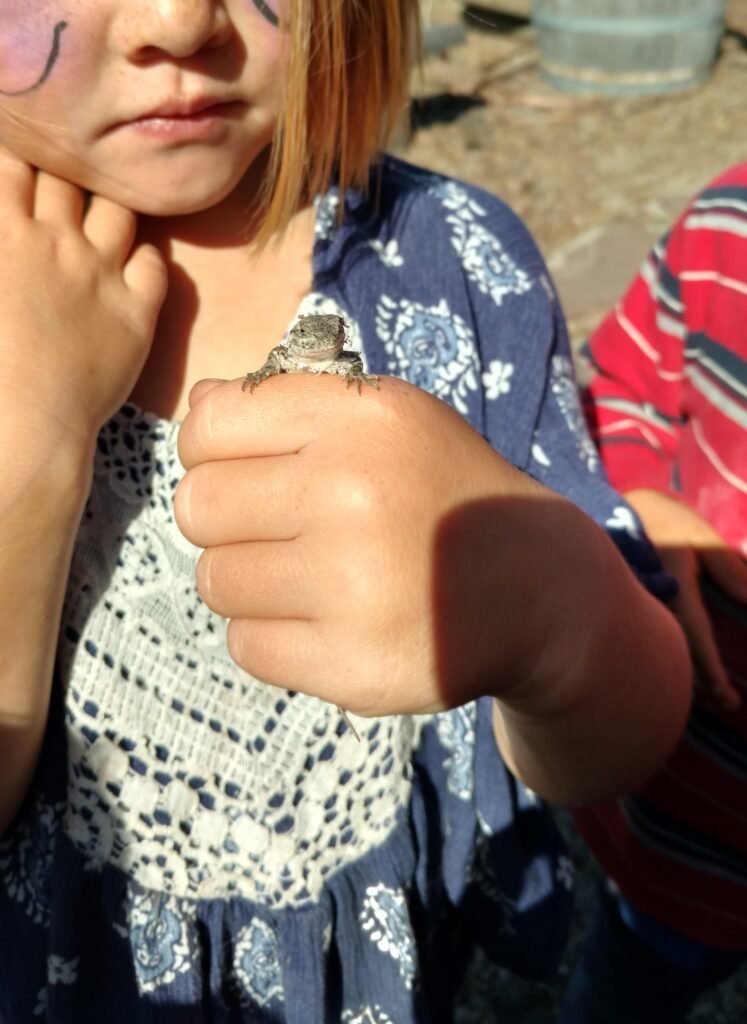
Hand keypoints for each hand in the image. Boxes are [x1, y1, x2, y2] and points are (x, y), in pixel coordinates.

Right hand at [0, 149, 165, 452]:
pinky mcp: (138, 311)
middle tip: (61, 185)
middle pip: (67, 180)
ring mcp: (103, 274)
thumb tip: (8, 238)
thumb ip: (0, 244)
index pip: (15, 164)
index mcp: (4, 233)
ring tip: (100, 215)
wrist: (25, 421)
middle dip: (63, 173)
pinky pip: (155, 263)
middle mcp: (57, 241)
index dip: (21, 157)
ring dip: (108, 206)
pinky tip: (134, 264)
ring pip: (117, 212)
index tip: (23, 161)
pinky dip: (145, 256)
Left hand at [175, 373, 561, 716]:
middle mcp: (357, 493)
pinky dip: (273, 638)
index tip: (250, 472)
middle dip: (225, 520)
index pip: (208, 427)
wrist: (536, 591)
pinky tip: (326, 623)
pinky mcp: (354, 666)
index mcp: (365, 418)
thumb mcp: (389, 418)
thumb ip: (292, 402)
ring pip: (216, 581)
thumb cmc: (440, 491)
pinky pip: (246, 646)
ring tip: (309, 578)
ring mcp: (356, 586)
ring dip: (248, 583)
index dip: (212, 452)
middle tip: (278, 531)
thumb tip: (195, 406)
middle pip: (198, 506)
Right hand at [626, 489, 746, 709]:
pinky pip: (645, 642)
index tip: (729, 698)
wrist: (617, 511)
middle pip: (673, 657)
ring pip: (655, 654)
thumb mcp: (703, 538)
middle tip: (728, 705)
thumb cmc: (666, 523)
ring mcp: (634, 609)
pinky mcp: (626, 612)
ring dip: (683, 678)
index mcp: (674, 587)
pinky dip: (664, 661)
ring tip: (711, 697)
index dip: (711, 671)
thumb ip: (730, 570)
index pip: (695, 637)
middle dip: (700, 686)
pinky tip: (676, 673)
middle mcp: (650, 604)